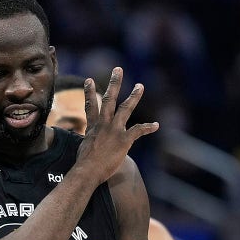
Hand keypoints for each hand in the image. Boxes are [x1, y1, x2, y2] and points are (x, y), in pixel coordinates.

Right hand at [75, 67, 158, 183]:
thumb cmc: (84, 164)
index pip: (90, 105)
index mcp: (93, 126)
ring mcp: (114, 130)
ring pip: (125, 108)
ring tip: (140, 86)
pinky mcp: (124, 139)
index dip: (89, 92)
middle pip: (109, 99)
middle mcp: (103, 124)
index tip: (89, 80)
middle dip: (114, 83)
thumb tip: (86, 145)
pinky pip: (138, 131)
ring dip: (134, 96)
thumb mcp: (83, 148)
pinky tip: (156, 125)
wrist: (88, 170)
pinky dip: (148, 128)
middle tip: (118, 69)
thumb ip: (87, 142)